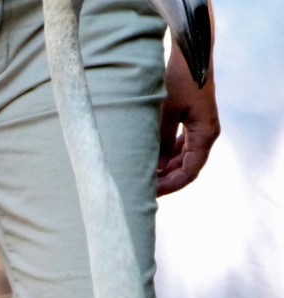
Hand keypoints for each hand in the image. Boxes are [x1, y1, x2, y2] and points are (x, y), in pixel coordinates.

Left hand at [156, 40, 219, 195]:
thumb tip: (154, 168)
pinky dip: (168, 154)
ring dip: (166, 168)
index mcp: (204, 134)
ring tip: (144, 175)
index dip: (170, 185)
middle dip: (166, 179)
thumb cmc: (179, 80)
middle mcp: (206, 133)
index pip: (189, 171)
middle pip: (187, 167)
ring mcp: (200, 126)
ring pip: (184, 158)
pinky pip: (182, 145)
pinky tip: (152, 159)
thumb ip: (161, 142)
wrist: (190, 54)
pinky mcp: (193, 120)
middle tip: (142, 187)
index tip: (150, 193)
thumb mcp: (165, 113)